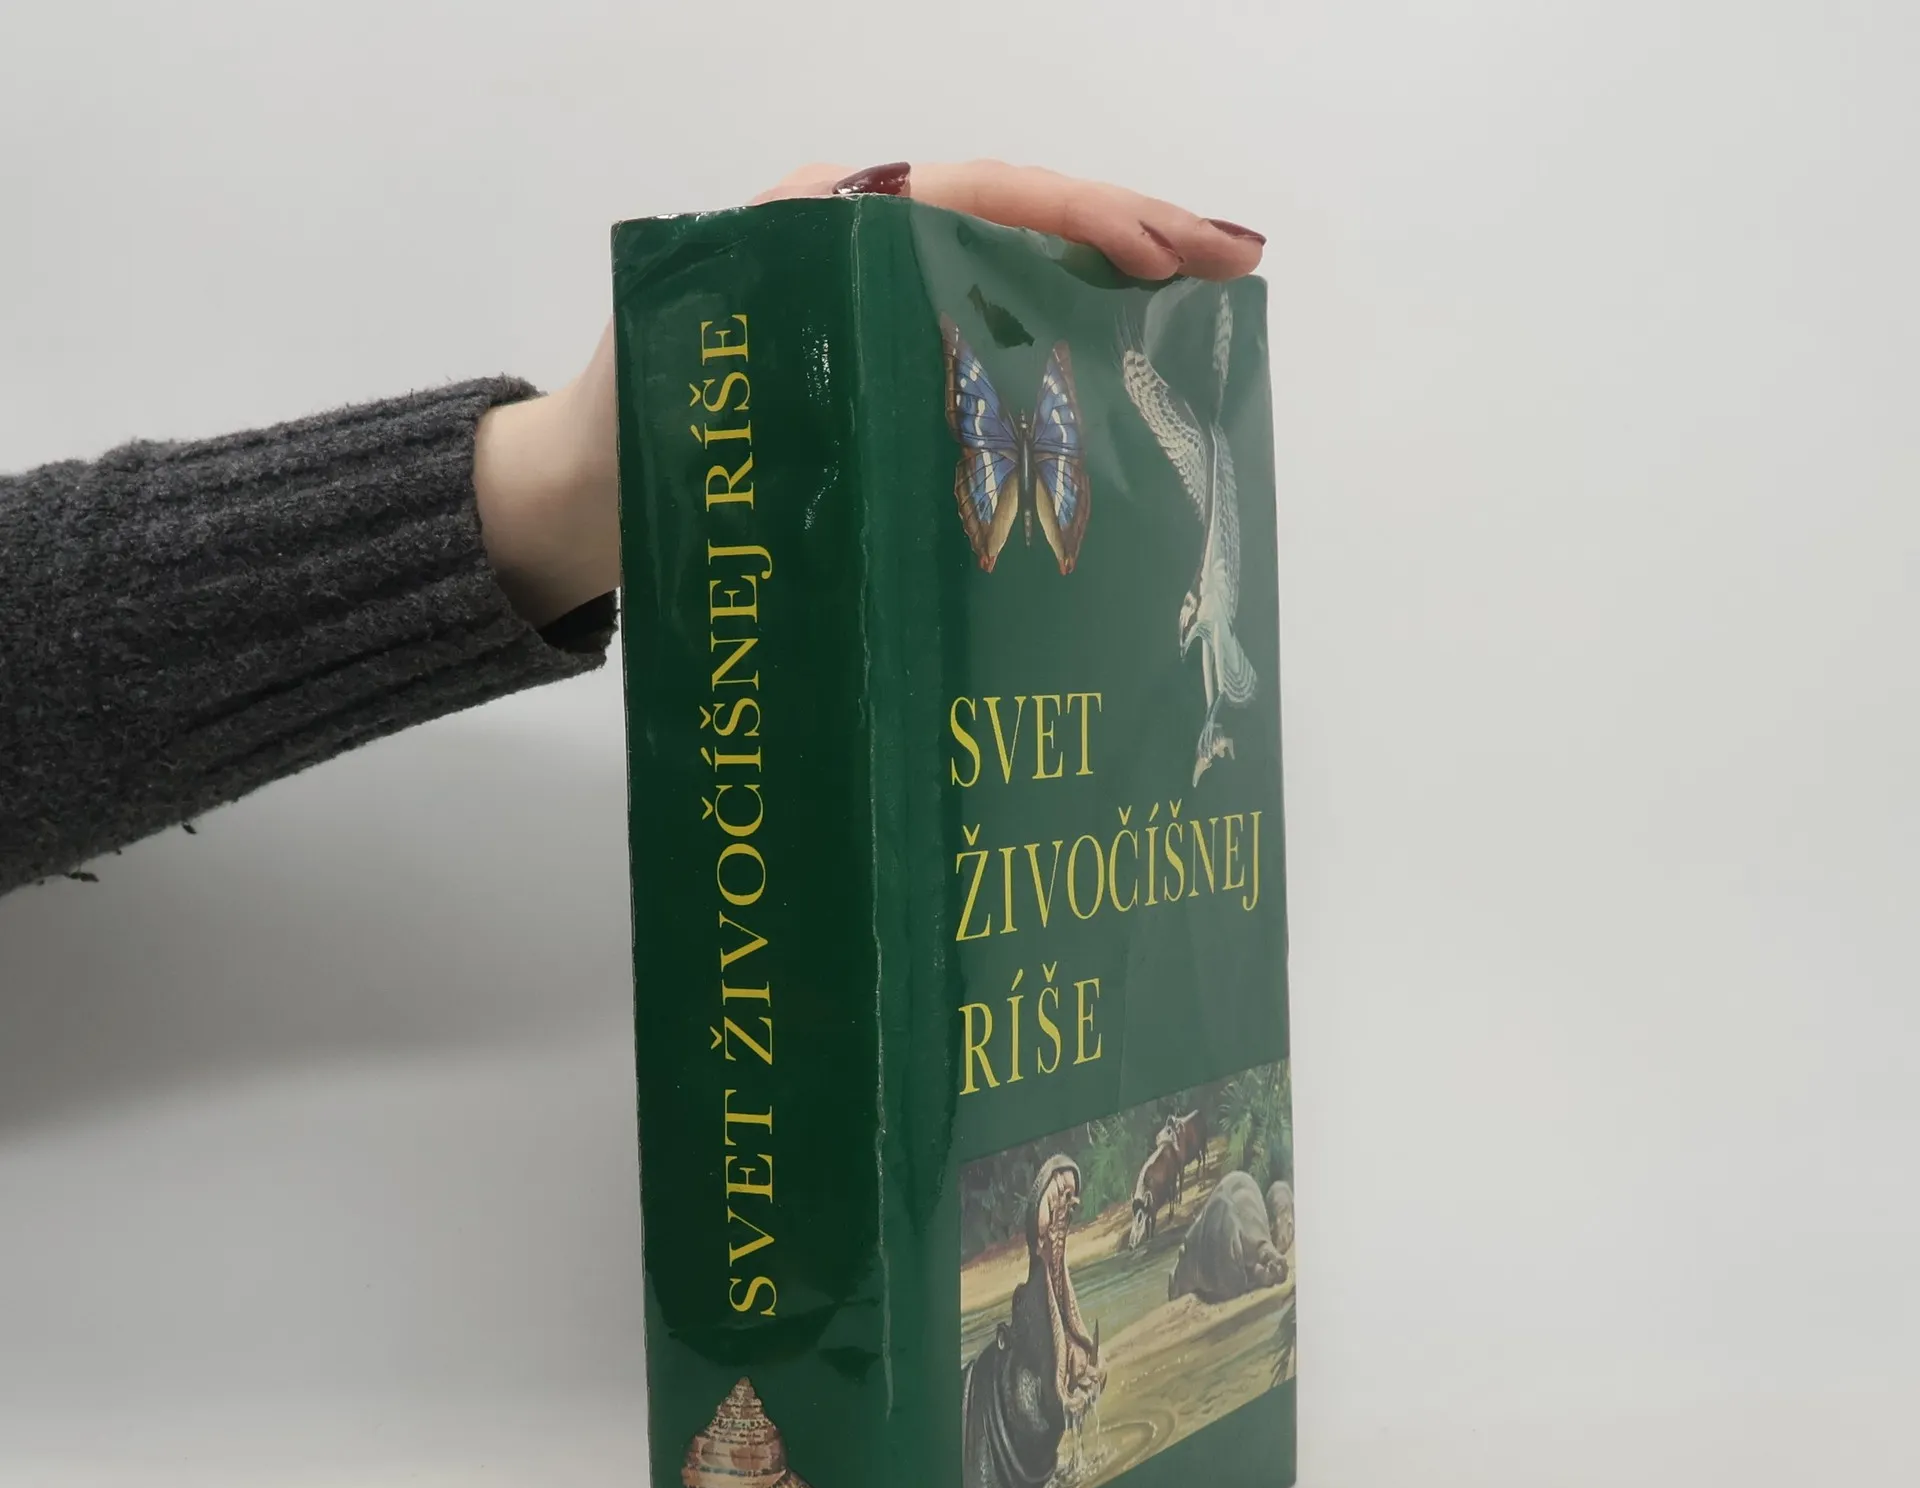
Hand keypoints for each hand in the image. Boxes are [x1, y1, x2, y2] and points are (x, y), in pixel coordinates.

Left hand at [474, 162, 1266, 627]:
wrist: (586, 491)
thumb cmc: (634, 429)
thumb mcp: (696, 355)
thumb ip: (779, 308)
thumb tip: (883, 287)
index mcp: (827, 225)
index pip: (976, 193)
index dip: (1076, 216)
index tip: (1161, 253)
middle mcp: (867, 247)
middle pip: (1020, 214)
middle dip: (1132, 227)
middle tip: (1236, 258)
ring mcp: (884, 305)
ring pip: (1019, 266)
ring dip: (1117, 272)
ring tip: (1212, 290)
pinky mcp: (891, 363)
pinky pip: (994, 326)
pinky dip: (1068, 327)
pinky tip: (1131, 355)